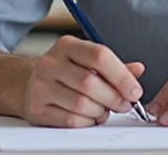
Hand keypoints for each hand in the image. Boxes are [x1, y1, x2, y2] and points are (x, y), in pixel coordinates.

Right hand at [21, 35, 145, 126]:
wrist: (29, 85)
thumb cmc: (65, 72)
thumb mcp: (88, 62)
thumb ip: (114, 66)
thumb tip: (138, 70)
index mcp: (67, 45)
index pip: (99, 56)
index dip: (122, 76)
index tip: (135, 91)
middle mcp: (50, 62)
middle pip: (90, 83)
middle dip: (114, 98)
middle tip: (124, 105)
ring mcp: (40, 86)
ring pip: (82, 104)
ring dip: (100, 111)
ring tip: (104, 110)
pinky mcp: (37, 108)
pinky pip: (71, 120)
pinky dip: (87, 121)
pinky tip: (89, 116)